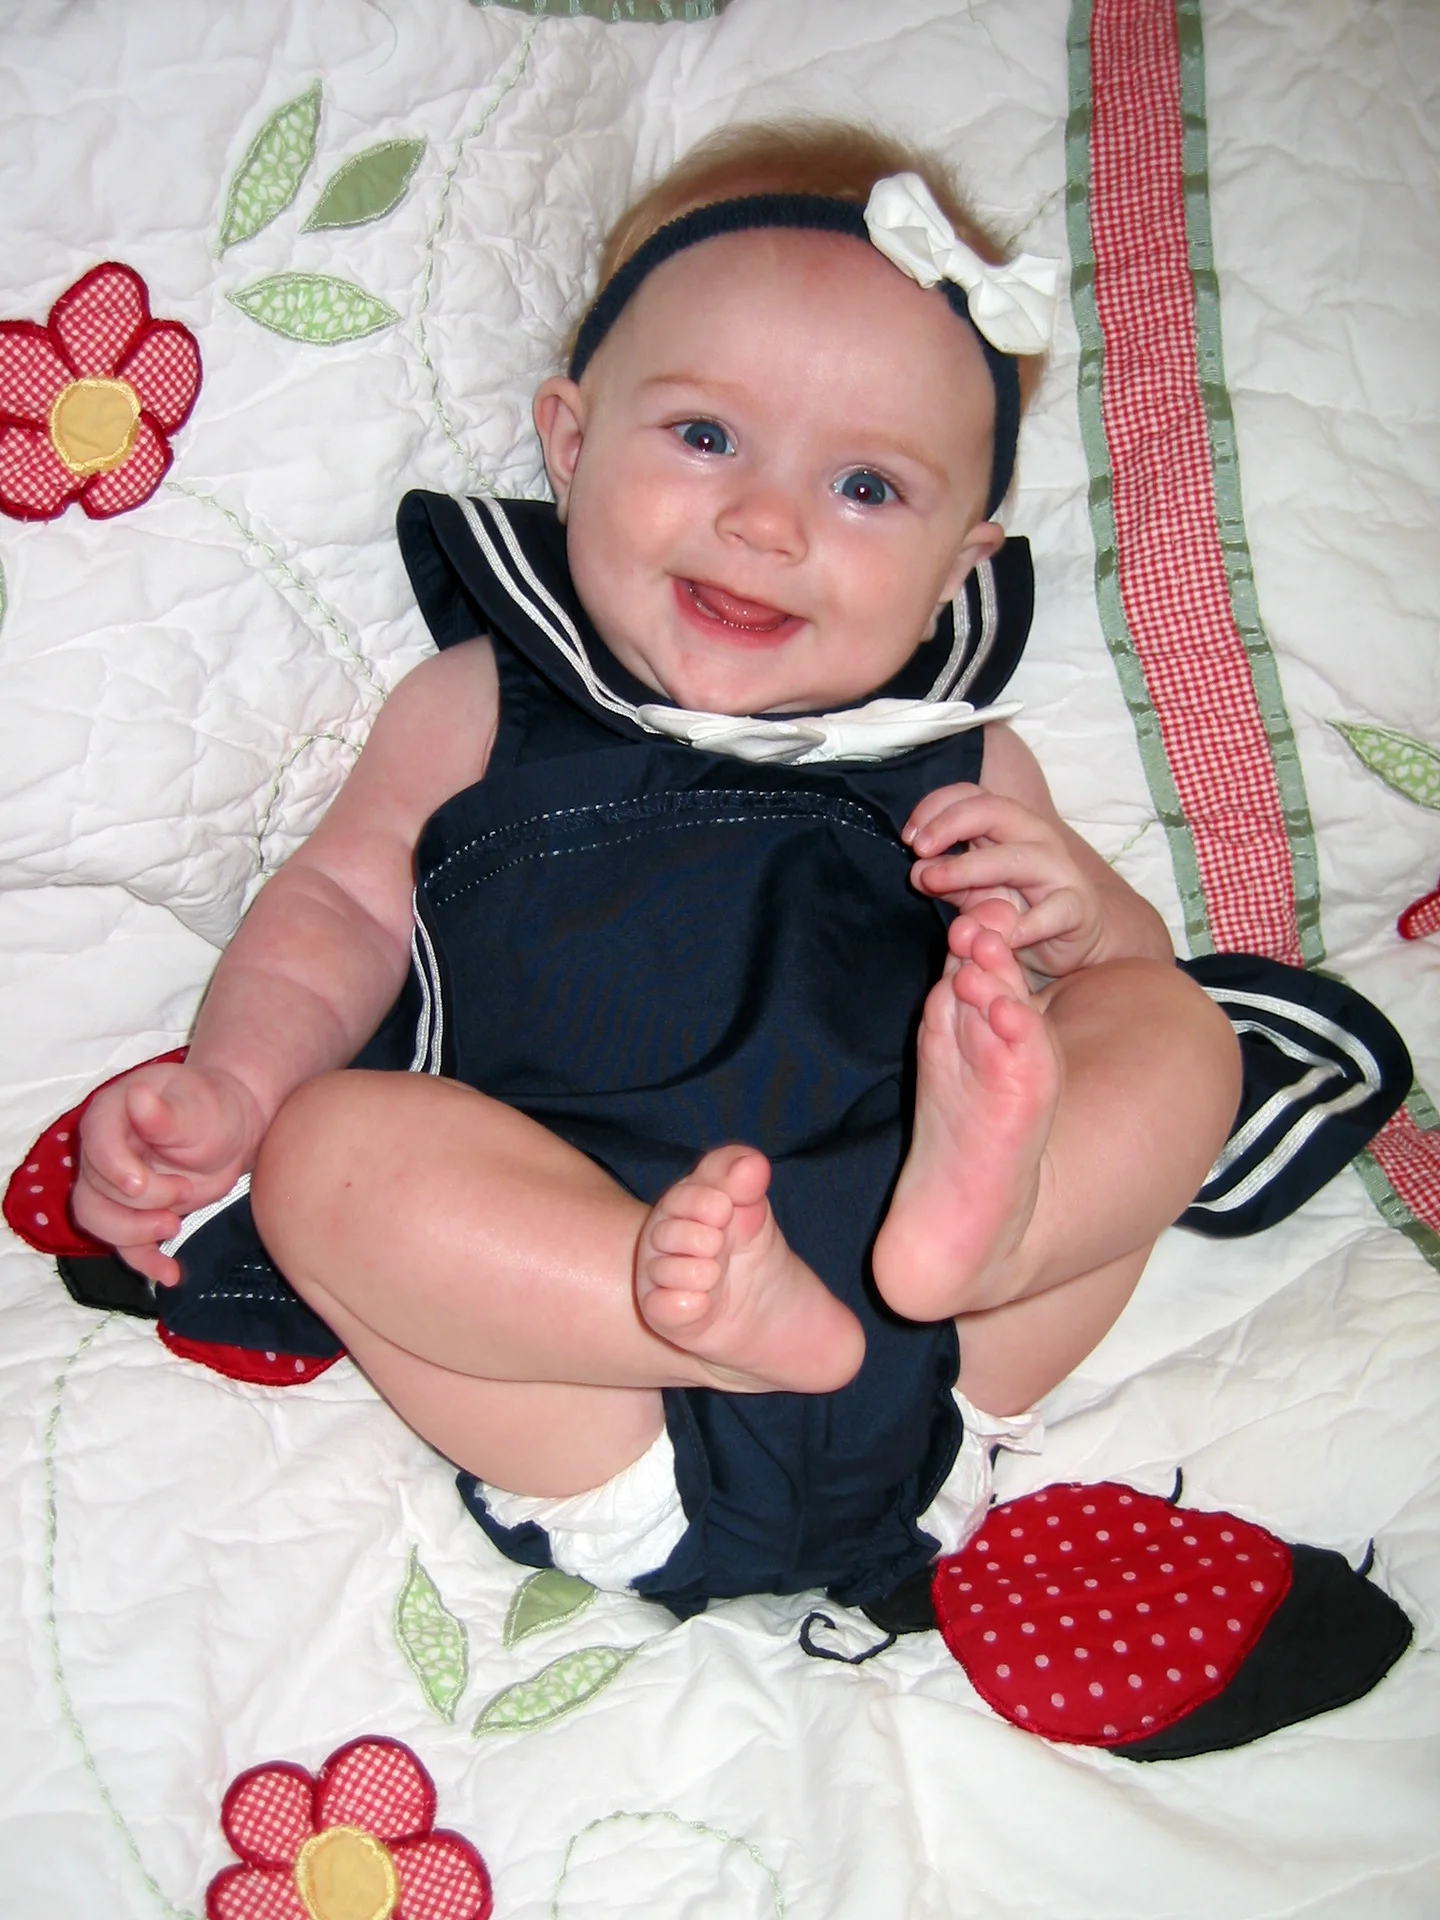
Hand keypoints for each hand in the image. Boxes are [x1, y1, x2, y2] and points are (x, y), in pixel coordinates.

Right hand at [73, 1063, 263, 1286]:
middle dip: (139, 1201)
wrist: (231, 1132)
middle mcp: (101, 1151)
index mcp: (111, 1114)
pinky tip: (170, 1274)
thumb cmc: (211, 1110)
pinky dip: (145, 1262)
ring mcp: (111, 1185)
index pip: (95, 1143)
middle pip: (95, 1190)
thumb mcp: (197, 1109)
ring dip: (134, 1234)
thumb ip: (166, 1114)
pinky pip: (125, 1244)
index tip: (139, 1185)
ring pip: (99, 1221)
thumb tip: (138, 1098)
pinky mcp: (131, 1213)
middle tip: (184, 1192)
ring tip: (175, 1226)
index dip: (113, 1169)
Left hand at [903, 782, 1109, 977]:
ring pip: (1016, 858)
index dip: (936, 807)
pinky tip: (1005, 936)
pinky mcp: (1077, 907)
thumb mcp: (974, 893)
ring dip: (970, 868)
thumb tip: (918, 870)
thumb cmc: (1018, 910)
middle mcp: (1034, 838)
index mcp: (1007, 826)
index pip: (971, 796)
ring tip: (935, 882)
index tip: (908, 837)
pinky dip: (1030, 924)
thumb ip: (946, 880)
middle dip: (950, 824)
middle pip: (994, 810)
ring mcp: (1058, 870)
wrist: (1070, 944)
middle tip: (918, 849)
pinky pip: (1055, 911)